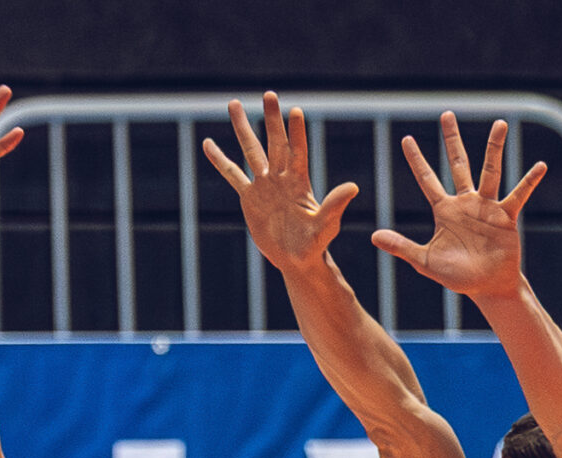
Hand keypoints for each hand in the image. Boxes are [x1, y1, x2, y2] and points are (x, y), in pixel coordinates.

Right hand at [203, 92, 360, 276]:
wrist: (297, 258)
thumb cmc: (316, 243)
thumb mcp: (326, 225)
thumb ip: (335, 205)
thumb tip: (353, 187)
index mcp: (299, 182)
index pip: (298, 152)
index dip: (296, 133)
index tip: (295, 111)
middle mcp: (281, 177)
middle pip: (275, 143)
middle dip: (271, 119)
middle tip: (269, 94)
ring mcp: (264, 185)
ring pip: (251, 150)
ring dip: (243, 128)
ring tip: (233, 103)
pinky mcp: (249, 197)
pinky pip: (232, 174)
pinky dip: (220, 160)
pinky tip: (208, 144)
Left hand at [372, 112, 545, 299]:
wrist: (486, 286)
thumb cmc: (456, 276)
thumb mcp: (425, 261)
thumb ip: (401, 247)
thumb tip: (374, 236)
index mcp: (444, 211)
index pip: (427, 180)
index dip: (417, 160)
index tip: (406, 139)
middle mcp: (465, 202)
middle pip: (458, 164)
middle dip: (451, 140)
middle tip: (447, 115)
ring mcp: (487, 206)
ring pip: (490, 171)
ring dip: (494, 148)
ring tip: (499, 124)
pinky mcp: (506, 216)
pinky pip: (518, 195)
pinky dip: (529, 181)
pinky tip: (540, 166)